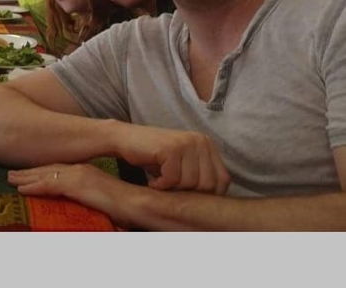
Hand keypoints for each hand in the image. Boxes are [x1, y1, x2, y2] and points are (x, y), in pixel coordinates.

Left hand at [8, 163, 134, 226]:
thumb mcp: (101, 198)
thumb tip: (76, 207)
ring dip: (26, 177)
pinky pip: (50, 184)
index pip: (57, 169)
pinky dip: (35, 186)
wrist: (138, 203)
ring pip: (45, 174)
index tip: (26, 174)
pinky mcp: (77, 184)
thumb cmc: (124, 206)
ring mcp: (78, 175)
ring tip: (11, 179)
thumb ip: (87, 199)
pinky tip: (22, 190)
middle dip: (28, 172)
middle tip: (11, 174)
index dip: (40, 171)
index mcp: (85, 171)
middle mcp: (79, 169)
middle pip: (47, 169)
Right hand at [113, 124, 229, 193]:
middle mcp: (200, 141)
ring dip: (172, 189)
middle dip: (187, 193)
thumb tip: (218, 206)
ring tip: (160, 183)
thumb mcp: (183, 165)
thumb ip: (201, 176)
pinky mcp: (170, 148)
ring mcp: (186, 143)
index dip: (205, 194)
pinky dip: (160, 185)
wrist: (123, 139)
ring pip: (190, 183)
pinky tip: (152, 181)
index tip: (186, 195)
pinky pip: (172, 179)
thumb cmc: (153, 157)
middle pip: (207, 184)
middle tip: (170, 189)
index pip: (221, 180)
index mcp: (207, 144)